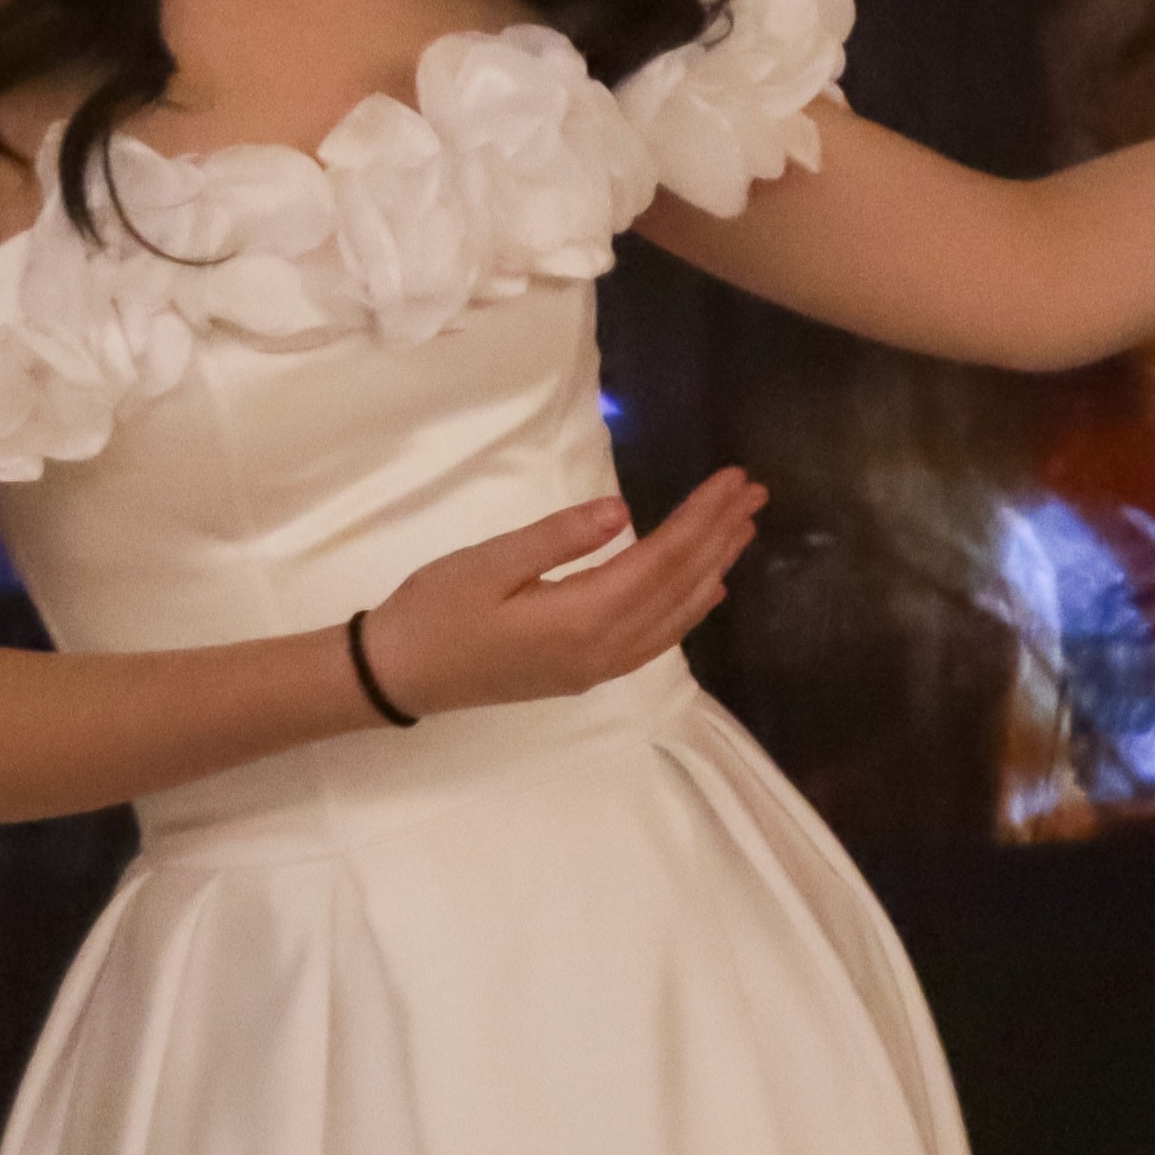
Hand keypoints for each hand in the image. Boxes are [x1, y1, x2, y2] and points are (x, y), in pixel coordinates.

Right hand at [354, 471, 762, 723]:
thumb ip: (558, 539)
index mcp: (581, 618)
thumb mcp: (488, 563)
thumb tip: (622, 512)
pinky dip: (688, 608)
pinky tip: (705, 588)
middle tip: (754, 492)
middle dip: (719, 536)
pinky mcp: (584, 672)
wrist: (399, 675)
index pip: (660, 559)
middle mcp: (603, 649)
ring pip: (674, 616)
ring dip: (712, 568)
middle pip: (677, 587)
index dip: (701, 518)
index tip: (731, 479)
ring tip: (743, 530)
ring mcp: (597, 667)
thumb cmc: (436, 611)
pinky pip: (655, 639)